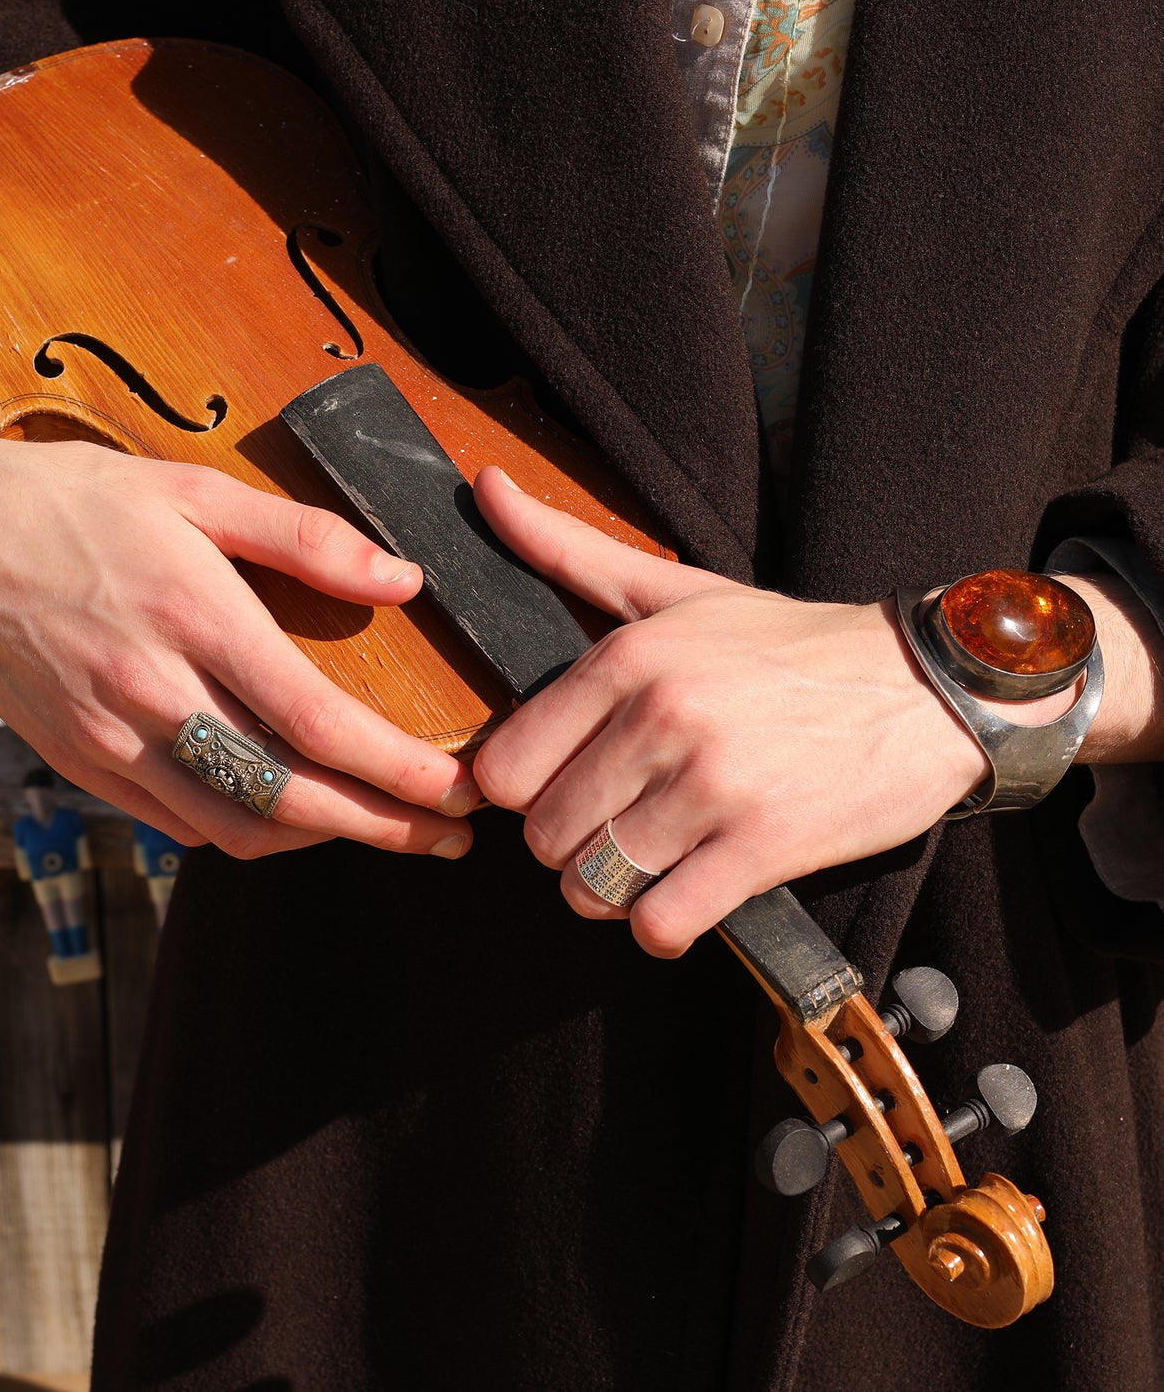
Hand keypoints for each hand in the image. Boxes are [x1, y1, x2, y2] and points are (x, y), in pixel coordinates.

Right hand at [0, 421, 477, 857]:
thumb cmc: (75, 502)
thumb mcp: (193, 488)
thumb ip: (304, 536)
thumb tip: (403, 578)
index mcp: (194, 617)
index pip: (317, 719)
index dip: (399, 767)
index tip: (460, 788)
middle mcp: (151, 693)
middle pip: (287, 795)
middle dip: (384, 826)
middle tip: (450, 835)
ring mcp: (109, 740)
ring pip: (235, 827)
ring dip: (321, 839)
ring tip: (385, 828)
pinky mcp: (79, 765)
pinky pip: (179, 825)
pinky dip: (247, 831)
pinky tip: (289, 814)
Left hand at [469, 467, 1004, 956]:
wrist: (927, 686)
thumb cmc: (787, 645)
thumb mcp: (673, 589)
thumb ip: (567, 550)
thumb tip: (484, 487)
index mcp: (629, 658)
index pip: (506, 768)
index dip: (524, 792)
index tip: (560, 787)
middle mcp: (663, 717)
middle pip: (544, 835)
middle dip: (567, 845)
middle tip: (611, 827)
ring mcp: (713, 785)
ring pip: (593, 885)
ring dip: (610, 890)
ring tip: (646, 861)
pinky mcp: (764, 846)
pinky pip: (661, 923)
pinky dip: (662, 924)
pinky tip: (686, 893)